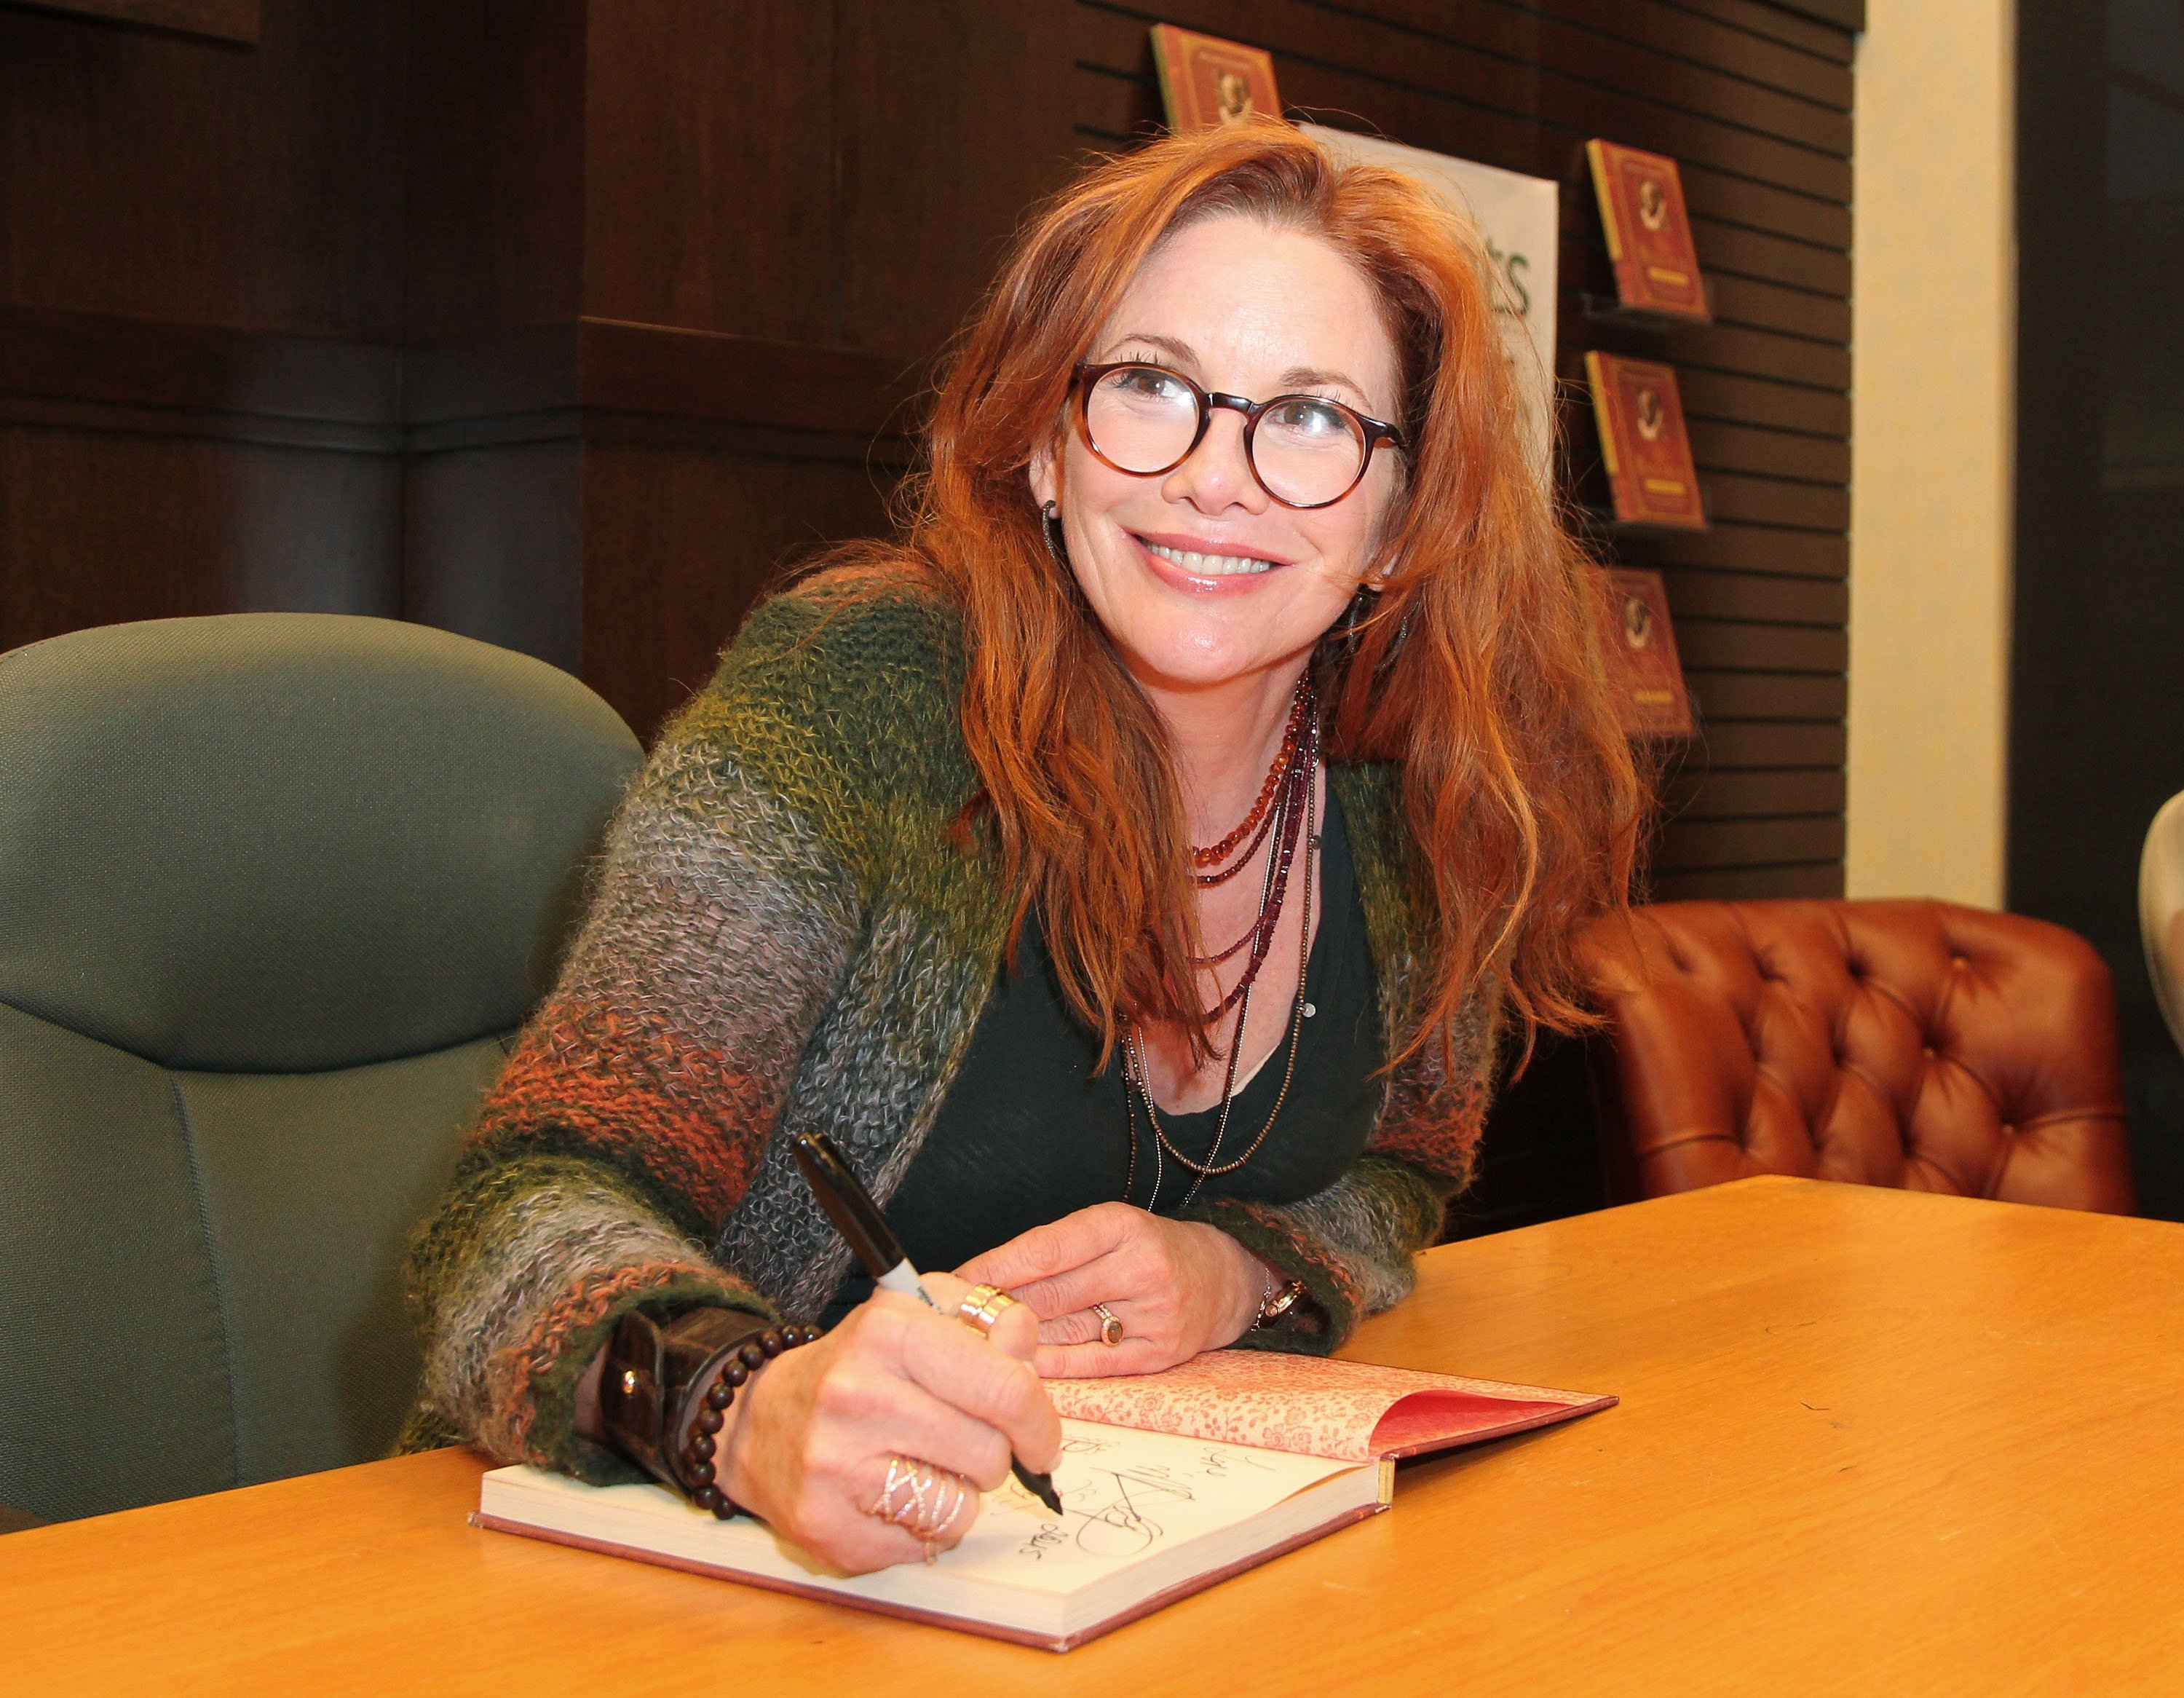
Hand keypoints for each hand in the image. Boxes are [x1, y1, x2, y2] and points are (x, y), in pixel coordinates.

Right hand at [715, 1272, 1060, 1573]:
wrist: (755, 1419)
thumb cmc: (855, 1365)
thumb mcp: (915, 1316)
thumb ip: (983, 1322)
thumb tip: (1025, 1345)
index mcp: (889, 1331)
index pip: (1007, 1389)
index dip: (1040, 1422)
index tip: (1040, 1439)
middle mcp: (857, 1394)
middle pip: (990, 1454)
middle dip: (993, 1456)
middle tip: (963, 1444)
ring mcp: (836, 1466)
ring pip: (960, 1507)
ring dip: (958, 1493)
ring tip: (922, 1466)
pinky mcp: (825, 1526)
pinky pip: (922, 1546)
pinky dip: (922, 1528)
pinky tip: (891, 1496)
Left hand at [956, 1203, 1269, 1378]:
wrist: (1224, 1279)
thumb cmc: (1151, 1250)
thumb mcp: (1109, 1230)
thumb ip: (1055, 1251)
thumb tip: (985, 1281)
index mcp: (1121, 1225)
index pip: (1046, 1248)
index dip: (996, 1268)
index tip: (956, 1281)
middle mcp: (1140, 1266)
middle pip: (1050, 1293)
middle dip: (998, 1306)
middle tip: (953, 1317)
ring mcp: (1152, 1313)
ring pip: (1066, 1330)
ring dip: (1017, 1338)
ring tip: (976, 1342)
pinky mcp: (1158, 1353)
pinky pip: (1091, 1362)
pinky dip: (1051, 1365)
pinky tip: (1020, 1365)